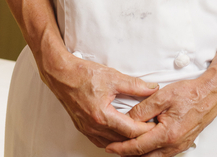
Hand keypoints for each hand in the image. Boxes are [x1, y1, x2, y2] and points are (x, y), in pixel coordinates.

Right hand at [38, 51, 158, 148]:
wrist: (61, 74)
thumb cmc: (83, 74)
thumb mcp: (113, 77)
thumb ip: (135, 85)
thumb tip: (152, 88)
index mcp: (102, 116)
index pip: (130, 131)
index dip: (145, 129)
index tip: (156, 125)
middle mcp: (94, 127)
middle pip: (121, 140)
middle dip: (137, 137)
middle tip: (151, 130)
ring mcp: (87, 129)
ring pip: (110, 143)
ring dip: (124, 141)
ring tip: (138, 133)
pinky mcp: (82, 127)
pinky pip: (100, 140)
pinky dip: (112, 139)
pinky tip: (118, 133)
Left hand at [104, 73, 216, 155]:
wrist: (210, 94)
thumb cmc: (189, 93)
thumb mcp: (162, 97)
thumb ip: (143, 109)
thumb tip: (128, 119)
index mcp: (167, 134)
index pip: (139, 147)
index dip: (123, 148)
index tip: (111, 147)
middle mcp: (174, 145)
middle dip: (129, 154)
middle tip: (115, 148)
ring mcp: (180, 146)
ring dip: (140, 154)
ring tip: (127, 147)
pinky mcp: (183, 143)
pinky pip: (164, 153)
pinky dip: (152, 151)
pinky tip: (146, 144)